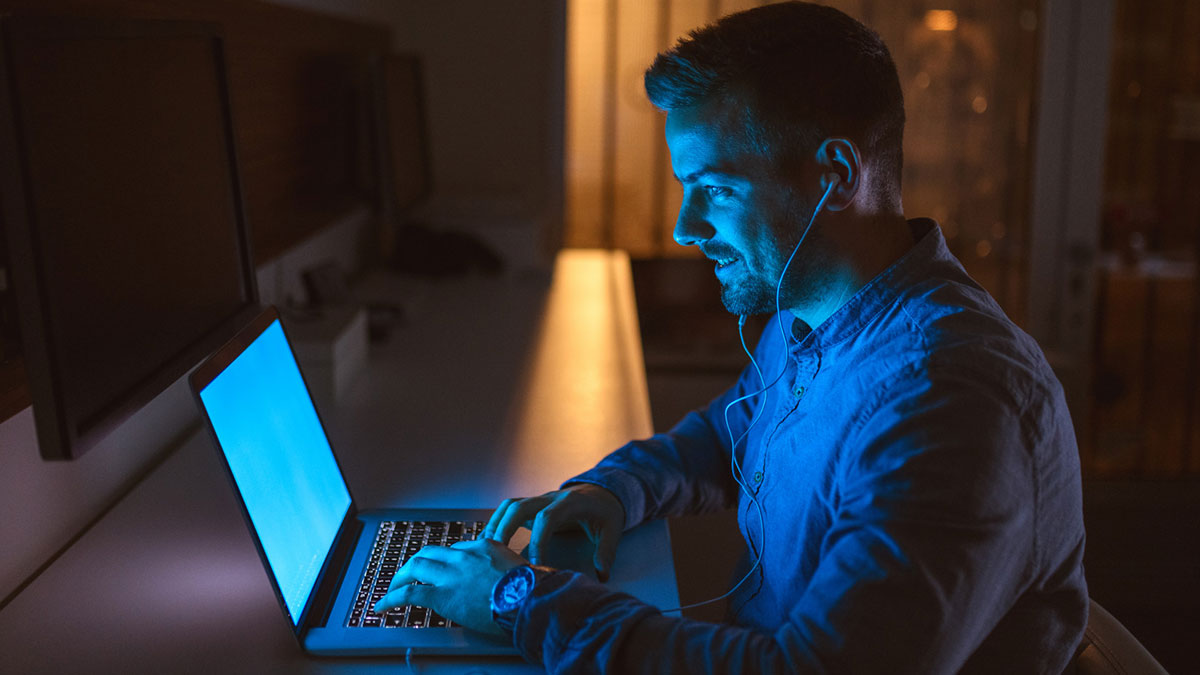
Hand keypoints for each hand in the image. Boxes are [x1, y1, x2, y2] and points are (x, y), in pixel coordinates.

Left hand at [373, 538, 525, 635]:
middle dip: (415, 564)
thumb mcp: (525, 568)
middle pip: (430, 553)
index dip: (445, 563)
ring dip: (399, 577)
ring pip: (415, 567)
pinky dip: (390, 599)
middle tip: (407, 575)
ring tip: (391, 588)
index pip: (456, 551)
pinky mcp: (442, 595)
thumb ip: (512, 569)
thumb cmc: (533, 590)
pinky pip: (408, 593)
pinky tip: (382, 606)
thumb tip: (517, 578)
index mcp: (484, 547)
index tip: (441, 572)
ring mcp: (451, 574)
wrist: (529, 599)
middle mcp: (463, 556)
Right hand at [483, 483, 624, 580]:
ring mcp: (538, 500)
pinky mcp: (532, 506)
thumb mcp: (612, 530)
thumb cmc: (605, 512)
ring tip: (486, 550)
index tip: (534, 565)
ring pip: (509, 506)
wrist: (602, 492)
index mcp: (570, 503)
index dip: (537, 541)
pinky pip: (508, 510)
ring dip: (496, 525)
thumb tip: (601, 575)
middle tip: (497, 556)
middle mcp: (550, 498)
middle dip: (505, 529)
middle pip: (519, 507)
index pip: (547, 518)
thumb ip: (606, 552)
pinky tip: (487, 542)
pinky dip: (496, 524)